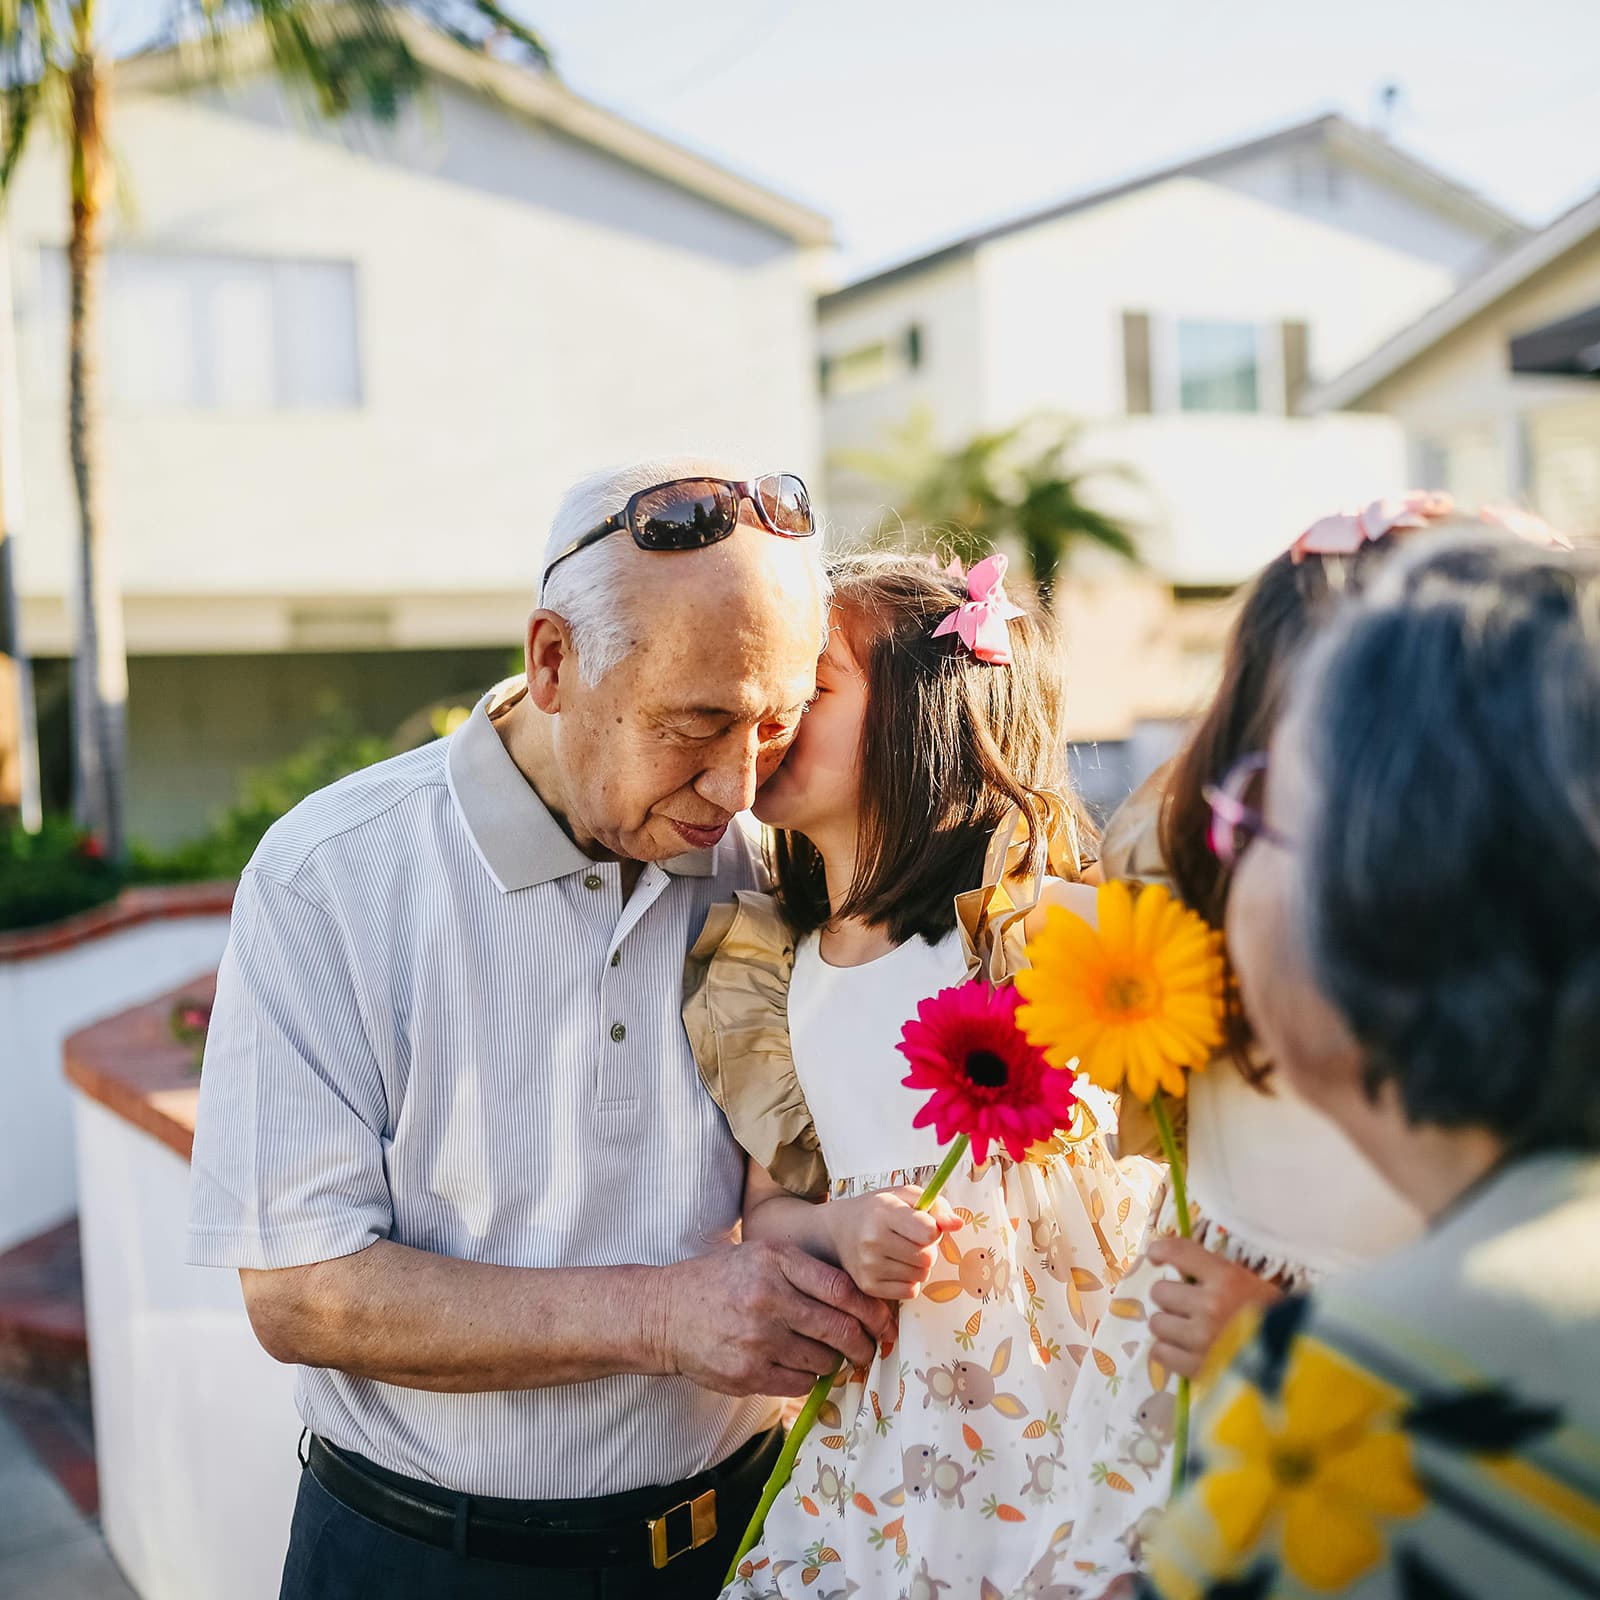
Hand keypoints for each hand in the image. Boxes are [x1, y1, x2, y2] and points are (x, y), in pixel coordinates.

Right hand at [652, 1241, 894, 1398]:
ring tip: (829, 1356)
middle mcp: (768, 1299)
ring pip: (823, 1360)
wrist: (665, 1313)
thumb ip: (805, 1271)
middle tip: (869, 1348)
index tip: (885, 1323)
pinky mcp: (746, 1374)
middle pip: (839, 1329)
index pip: (842, 1290)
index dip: (872, 1311)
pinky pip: (800, 1383)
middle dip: (864, 1344)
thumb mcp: (761, 1256)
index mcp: (775, 1262)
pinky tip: (801, 1367)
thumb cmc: (721, 1281)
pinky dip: (809, 1378)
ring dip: (835, 1362)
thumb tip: (860, 1301)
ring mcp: (757, 1340)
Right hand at [826, 1185, 961, 1300]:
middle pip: (928, 1258)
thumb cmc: (878, 1210)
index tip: (924, 1225)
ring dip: (919, 1265)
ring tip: (902, 1251)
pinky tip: (895, 1266)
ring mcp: (869, 1266)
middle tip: (913, 1239)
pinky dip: (909, 1281)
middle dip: (927, 1249)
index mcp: (884, 1211)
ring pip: (921, 1276)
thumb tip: (958, 1224)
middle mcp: (873, 1240)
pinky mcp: (869, 1287)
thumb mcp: (905, 1196)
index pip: (928, 1232)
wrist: (839, 1231)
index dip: (933, 1230)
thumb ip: (936, 1206)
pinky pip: (910, 1291)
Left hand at [1146, 1236, 1282, 1378]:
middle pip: (1160, 1291)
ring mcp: (1201, 1339)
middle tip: (1186, 1306)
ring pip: (1157, 1323)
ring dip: (1169, 1326)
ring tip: (1187, 1332)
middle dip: (1171, 1298)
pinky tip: (1183, 1351)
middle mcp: (1209, 1305)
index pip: (1178, 1252)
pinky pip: (1161, 1353)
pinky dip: (1168, 1351)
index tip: (1156, 1256)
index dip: (1161, 1250)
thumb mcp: (1253, 1285)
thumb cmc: (1279, 1321)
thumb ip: (1218, 1276)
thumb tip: (1181, 1268)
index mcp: (1227, 1278)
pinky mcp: (1197, 1369)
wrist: (1300, 1364)